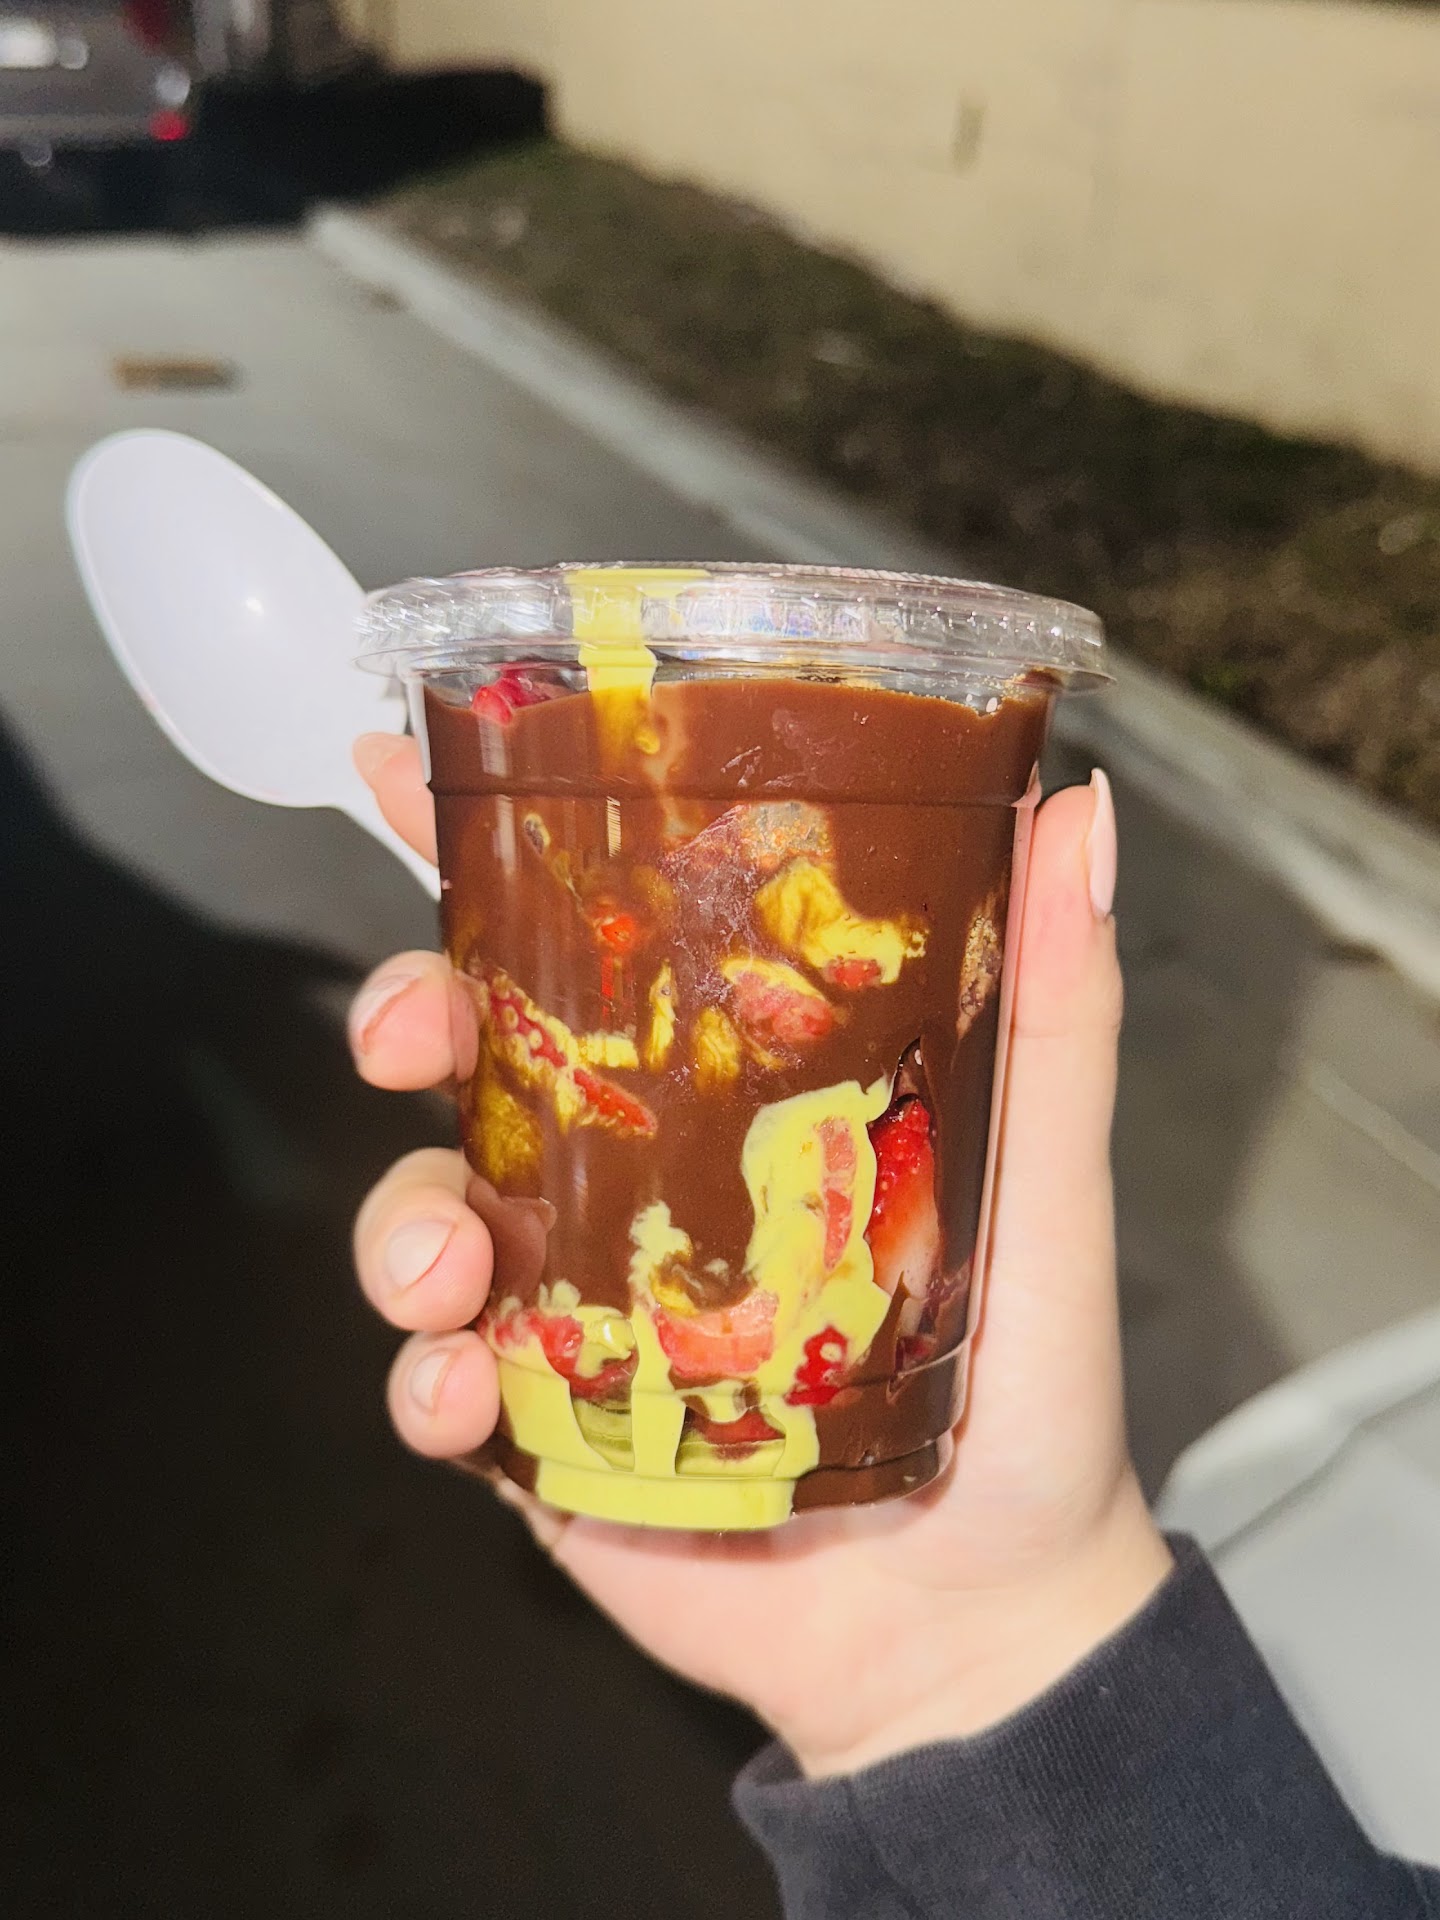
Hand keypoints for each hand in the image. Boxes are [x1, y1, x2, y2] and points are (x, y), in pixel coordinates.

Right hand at [348, 732, 1172, 1778]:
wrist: (974, 1620)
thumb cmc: (1023, 1392)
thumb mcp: (1048, 1186)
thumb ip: (1057, 1012)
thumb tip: (1078, 815)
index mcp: (725, 1096)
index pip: (593, 947)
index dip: (488, 850)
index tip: (406, 764)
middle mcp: (631, 1178)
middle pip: (467, 1058)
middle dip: (404, 1014)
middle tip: (410, 1031)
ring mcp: (573, 1302)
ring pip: (421, 1213)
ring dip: (396, 1224)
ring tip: (449, 1269)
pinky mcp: (540, 1426)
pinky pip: (432, 1385)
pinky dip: (422, 1381)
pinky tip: (468, 1394)